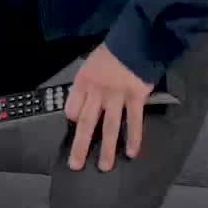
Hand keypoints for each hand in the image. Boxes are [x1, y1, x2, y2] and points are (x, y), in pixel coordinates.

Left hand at [65, 42, 154, 171]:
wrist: (135, 41)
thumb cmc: (112, 53)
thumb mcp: (90, 64)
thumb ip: (86, 86)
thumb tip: (81, 108)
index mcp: (83, 83)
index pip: (72, 108)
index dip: (73, 119)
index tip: (77, 126)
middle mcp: (97, 92)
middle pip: (87, 123)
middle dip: (81, 146)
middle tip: (76, 164)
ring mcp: (117, 96)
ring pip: (110, 127)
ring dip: (107, 149)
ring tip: (104, 167)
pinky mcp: (136, 97)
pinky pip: (133, 121)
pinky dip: (133, 138)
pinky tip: (132, 152)